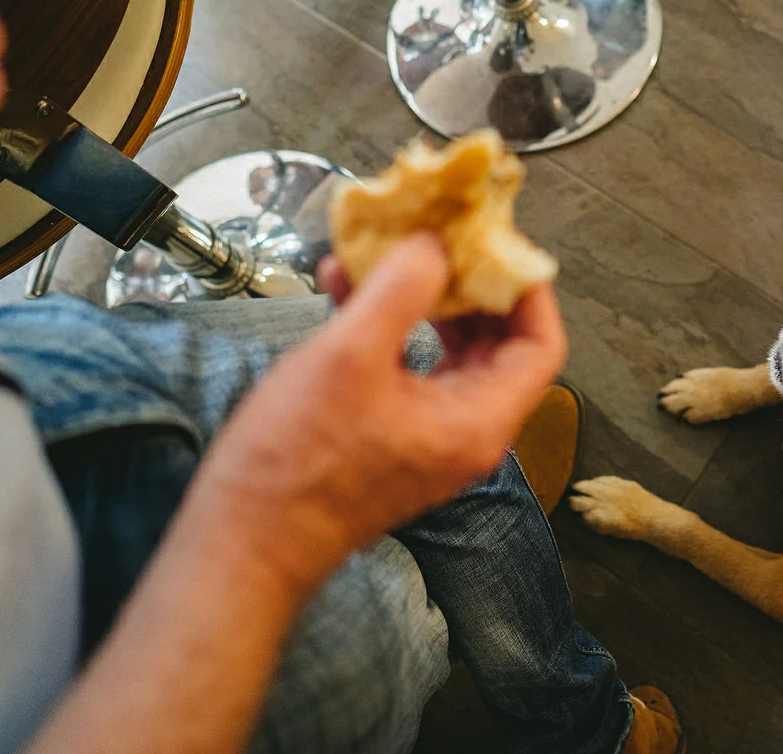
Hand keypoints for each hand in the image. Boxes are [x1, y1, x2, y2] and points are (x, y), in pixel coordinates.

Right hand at [193, 234, 567, 589]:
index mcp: (479, 421)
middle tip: (444, 238)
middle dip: (470, 285)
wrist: (242, 544)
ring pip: (448, 353)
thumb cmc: (295, 464)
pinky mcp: (392, 439)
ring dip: (421, 300)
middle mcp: (466, 433)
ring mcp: (430, 439)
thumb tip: (435, 246)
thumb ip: (401, 291)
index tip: (495, 242)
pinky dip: (387, 328)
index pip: (540, 344)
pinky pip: (408, 371)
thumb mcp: (349, 357)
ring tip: (384, 254)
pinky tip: (344, 291)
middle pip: (498, 344)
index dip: (526, 288)